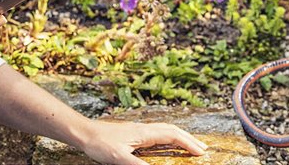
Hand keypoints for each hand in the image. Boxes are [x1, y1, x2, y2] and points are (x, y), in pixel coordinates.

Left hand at [77, 119, 207, 164]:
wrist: (84, 133)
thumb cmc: (100, 144)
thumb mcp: (120, 159)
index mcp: (144, 133)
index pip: (172, 136)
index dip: (188, 144)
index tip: (201, 153)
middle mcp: (144, 128)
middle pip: (173, 130)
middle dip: (189, 139)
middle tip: (203, 149)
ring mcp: (139, 129)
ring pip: (166, 130)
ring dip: (180, 136)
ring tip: (190, 144)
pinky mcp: (134, 132)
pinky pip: (158, 132)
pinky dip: (169, 137)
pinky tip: (166, 142)